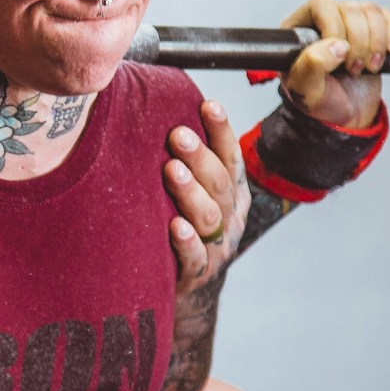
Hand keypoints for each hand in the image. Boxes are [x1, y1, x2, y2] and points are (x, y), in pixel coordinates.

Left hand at [165, 100, 249, 296]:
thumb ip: (186, 162)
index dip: (222, 130)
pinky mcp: (199, 272)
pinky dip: (187, 241)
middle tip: (178, 135)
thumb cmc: (185, 225)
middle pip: (219, 182)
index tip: (208, 105)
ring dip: (190, 191)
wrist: (190, 285)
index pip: (231, 156)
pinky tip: (175, 226)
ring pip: (209, 215)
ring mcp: (218, 246)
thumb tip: (156, 110)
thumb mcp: (196, 192)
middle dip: (200, 156)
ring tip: (171, 170)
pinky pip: (195, 257)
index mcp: (232, 192)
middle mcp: (231, 216)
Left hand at [281, 0, 389, 128]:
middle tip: (355, 70)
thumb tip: (337, 45)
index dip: (335, 27)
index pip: (321, 5)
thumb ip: (311, 67)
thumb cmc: (320, 102)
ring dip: (376, 41)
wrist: (344, 116)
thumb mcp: (306, 91)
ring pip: (372, 11)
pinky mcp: (373, 30)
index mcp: (299, 29)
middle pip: (350, 8)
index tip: (340, 58)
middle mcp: (324, 20)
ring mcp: (349, 23)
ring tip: (370, 67)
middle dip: (359, 42)